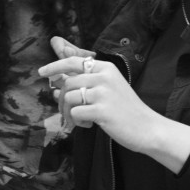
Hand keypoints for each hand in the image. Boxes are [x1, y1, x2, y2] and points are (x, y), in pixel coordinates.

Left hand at [38, 52, 189, 172]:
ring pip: (69, 97)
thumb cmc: (125, 110)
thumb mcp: (107, 89)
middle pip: (68, 82)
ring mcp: (103, 93)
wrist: (148, 128)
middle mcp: (104, 76)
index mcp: (106, 68)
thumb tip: (56, 81)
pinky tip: (88, 125)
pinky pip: (75, 113)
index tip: (42, 72)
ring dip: (68, 112)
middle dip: (61, 99)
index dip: (55, 65)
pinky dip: (77, 122)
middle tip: (65, 112)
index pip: (74, 61)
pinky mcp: (102, 110)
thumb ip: (85, 82)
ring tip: (79, 120)